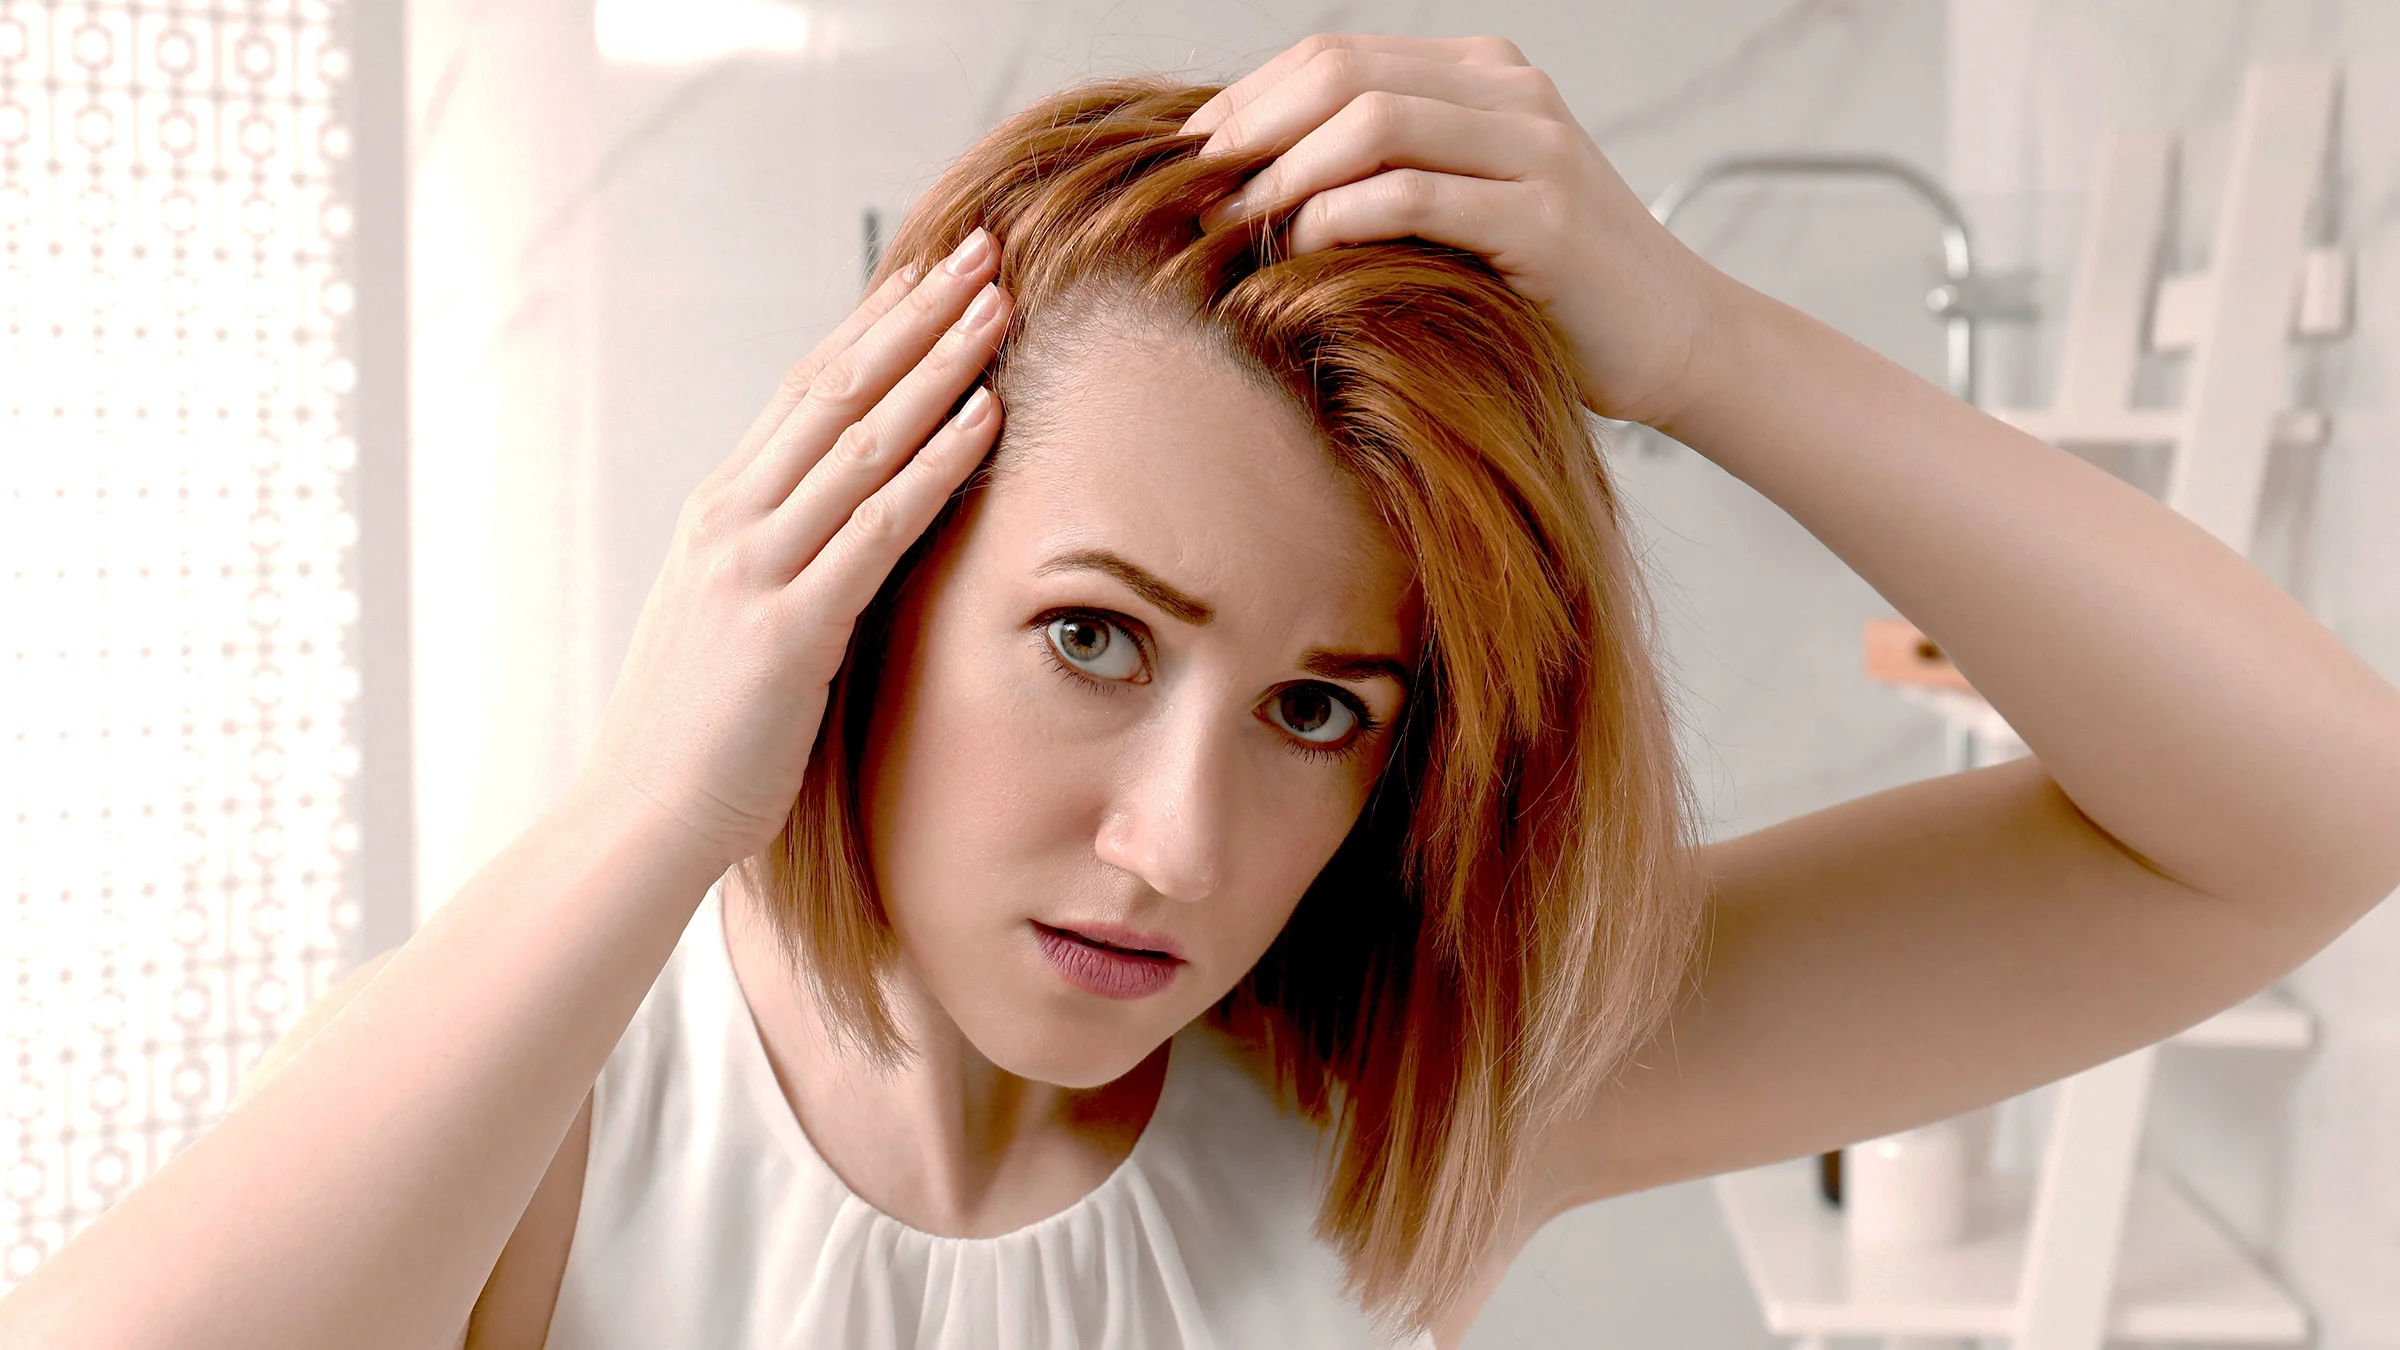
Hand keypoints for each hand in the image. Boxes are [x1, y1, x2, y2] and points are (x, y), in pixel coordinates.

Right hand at [576, 230, 1011, 872]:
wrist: (640, 819)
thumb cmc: (699, 734)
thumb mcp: (734, 620)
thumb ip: (783, 564)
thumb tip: (842, 531)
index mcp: (719, 512)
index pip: (804, 392)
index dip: (872, 326)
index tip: (929, 274)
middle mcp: (731, 520)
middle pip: (835, 388)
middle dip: (914, 313)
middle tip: (980, 250)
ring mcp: (755, 569)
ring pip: (859, 439)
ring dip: (936, 364)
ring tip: (998, 305)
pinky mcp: (788, 629)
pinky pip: (876, 527)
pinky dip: (934, 463)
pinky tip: (986, 416)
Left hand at [1185, 34, 1728, 426]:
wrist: (1670, 338)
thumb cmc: (1543, 290)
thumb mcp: (1457, 210)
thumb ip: (1380, 176)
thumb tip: (1245, 184)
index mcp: (1482, 73)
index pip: (1335, 55)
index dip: (1248, 99)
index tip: (1186, 159)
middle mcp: (1510, 91)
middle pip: (1342, 73)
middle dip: (1251, 129)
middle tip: (1190, 190)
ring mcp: (1534, 147)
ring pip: (1373, 121)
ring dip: (1284, 173)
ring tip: (1233, 225)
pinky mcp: (1544, 218)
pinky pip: (1414, 196)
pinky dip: (1340, 218)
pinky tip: (1299, 252)